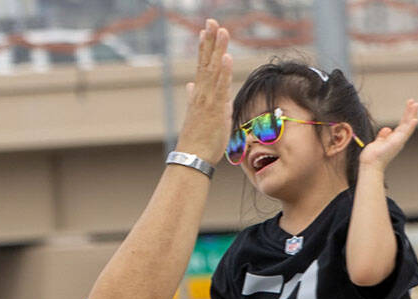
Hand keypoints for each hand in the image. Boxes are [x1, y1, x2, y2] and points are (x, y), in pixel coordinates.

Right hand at [174, 19, 232, 164]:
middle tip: (211, 21)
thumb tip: (191, 86)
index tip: (206, 30)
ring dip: (217, 50)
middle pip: (206, 62)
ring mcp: (207, 100)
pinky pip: (220, 87)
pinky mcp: (214, 110)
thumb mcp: (199, 115)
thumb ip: (196, 98)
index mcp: (199, 94)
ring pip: (213, 70)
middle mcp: (202, 94)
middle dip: (209, 41)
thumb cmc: (197, 140)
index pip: (202, 66)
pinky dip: (223, 71)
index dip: (205, 47)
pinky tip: (226, 57)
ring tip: (220, 30)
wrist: (192, 158)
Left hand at [358, 99, 417, 172]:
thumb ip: (383, 136)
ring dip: (412, 114)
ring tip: (416, 104)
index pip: (402, 124)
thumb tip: (387, 129)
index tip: (408, 104)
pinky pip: (405, 133)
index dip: (406, 114)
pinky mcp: (397, 143)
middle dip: (410, 112)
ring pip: (407, 125)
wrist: (370, 165)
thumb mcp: (378, 143)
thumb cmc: (372, 156)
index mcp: (394, 139)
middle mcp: (398, 139)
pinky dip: (410, 126)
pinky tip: (415, 119)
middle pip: (406, 123)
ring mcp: (398, 141)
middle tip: (413, 101)